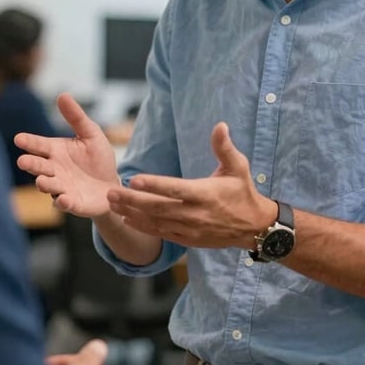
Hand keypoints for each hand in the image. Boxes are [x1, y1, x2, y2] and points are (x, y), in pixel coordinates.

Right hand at [15, 94, 119, 217]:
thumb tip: (62, 95)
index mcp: (56, 151)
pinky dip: (63, 202)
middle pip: (39, 166)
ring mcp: (61, 187)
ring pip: (49, 185)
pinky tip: (63, 199)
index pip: (39, 145)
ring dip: (45, 184)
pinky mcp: (72, 203)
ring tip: (41, 181)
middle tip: (22, 161)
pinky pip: (65, 203)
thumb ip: (76, 117)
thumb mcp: (91, 134)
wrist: (112, 184)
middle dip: (31, 164)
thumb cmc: (98, 158)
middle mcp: (54, 170)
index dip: (29, 142)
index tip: (19, 139)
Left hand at [106, 122, 276, 248]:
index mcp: (205, 194)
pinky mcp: (188, 239)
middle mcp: (196, 214)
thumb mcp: (238, 167)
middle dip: (132, 201)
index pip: (175, 189)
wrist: (254, 227)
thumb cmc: (242, 192)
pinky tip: (127, 219)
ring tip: (112, 204)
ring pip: (156, 222)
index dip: (154, 185)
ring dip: (132, 213)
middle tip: (110, 192)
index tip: (134, 180)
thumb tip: (220, 125)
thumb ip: (224, 147)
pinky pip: (162, 233)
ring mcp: (191, 229)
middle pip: (158, 207)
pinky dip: (143, 227)